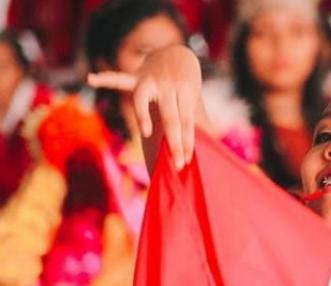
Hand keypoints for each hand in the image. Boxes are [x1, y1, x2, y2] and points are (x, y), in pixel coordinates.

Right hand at [88, 45, 201, 169]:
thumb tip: (217, 145)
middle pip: (171, 117)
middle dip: (175, 141)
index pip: (187, 122)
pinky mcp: (136, 78)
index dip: (187, 142)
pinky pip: (118, 78)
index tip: (186, 161)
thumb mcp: (197, 101)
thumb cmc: (188, 86)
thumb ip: (202, 121)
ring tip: (146, 132)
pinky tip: (90, 79)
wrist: (178, 54)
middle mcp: (168, 85)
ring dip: (143, 115)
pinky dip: (105, 79)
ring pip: (143, 100)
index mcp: (186, 91)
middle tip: (178, 164)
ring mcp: (150, 80)